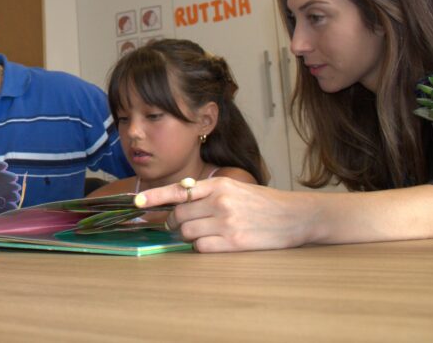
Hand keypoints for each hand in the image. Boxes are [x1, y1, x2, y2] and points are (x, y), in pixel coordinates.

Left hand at [136, 177, 313, 251]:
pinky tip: (213, 243)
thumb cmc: (263, 203)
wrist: (296, 217)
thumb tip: (178, 201)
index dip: (154, 197)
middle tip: (180, 226)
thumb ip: (208, 192)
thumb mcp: (235, 188)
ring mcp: (227, 222)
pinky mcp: (234, 243)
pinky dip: (201, 247)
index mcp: (219, 184)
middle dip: (175, 223)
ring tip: (202, 234)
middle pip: (179, 215)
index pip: (178, 190)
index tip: (136, 202)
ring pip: (188, 232)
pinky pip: (202, 248)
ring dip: (188, 236)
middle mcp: (220, 202)